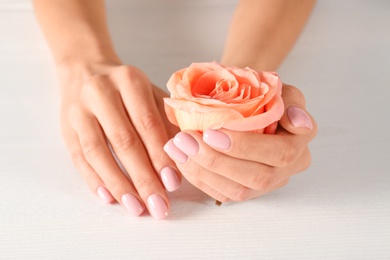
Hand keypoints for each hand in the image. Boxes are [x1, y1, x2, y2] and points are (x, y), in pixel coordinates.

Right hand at [59, 63, 179, 218]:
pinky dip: (94, 180)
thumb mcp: (151, 94)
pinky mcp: (65, 127)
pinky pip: (78, 157)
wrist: (85, 70)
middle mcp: (101, 92)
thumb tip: (183, 157)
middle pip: (124, 141)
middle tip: (158, 204)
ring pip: (98, 152)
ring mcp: (79, 110)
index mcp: (129, 80)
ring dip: (118, 184)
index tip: (173, 183)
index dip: (160, 155)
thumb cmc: (126, 88)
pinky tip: (108, 197)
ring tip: (135, 207)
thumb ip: (168, 120)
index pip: (147, 124)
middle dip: (143, 177)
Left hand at [163, 84, 316, 201]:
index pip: (280, 153)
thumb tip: (298, 121)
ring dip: (203, 170)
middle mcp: (286, 170)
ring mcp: (266, 185)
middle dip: (216, 160)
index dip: (246, 146)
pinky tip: (181, 159)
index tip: (212, 131)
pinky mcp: (245, 191)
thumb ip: (291, 101)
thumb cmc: (263, 95)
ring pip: (237, 190)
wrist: (251, 105)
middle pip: (256, 177)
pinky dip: (198, 177)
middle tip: (186, 139)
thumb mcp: (280, 89)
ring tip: (177, 148)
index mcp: (299, 144)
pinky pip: (221, 194)